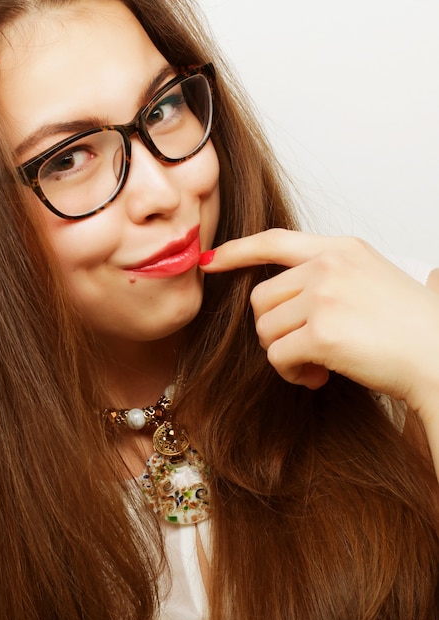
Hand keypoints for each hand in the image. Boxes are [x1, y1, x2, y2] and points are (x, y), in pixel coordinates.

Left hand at [200, 229, 438, 418]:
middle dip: (273, 329)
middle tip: (302, 349)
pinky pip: (277, 356)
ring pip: (265, 329)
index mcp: (340, 249)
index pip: (273, 240)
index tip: (211, 261)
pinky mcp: (322, 333)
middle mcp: (328, 265)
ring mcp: (324, 296)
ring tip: (315, 365)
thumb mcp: (369, 279)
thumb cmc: (409, 327)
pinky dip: (291, 373)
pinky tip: (318, 377)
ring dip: (282, 354)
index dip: (237, 250)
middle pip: (261, 298)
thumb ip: (325, 276)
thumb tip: (281, 296)